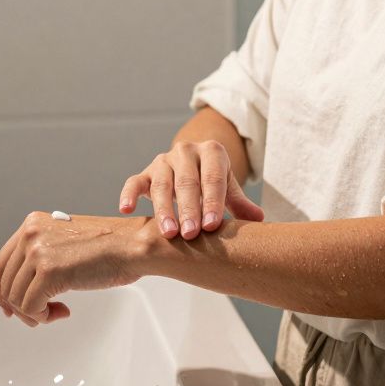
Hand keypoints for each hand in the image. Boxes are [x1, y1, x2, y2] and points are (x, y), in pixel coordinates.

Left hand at [0, 212, 146, 326]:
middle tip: (38, 316)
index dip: (3, 291)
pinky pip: (31, 306)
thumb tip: (22, 286)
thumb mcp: (65, 241)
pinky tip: (63, 311)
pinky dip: (43, 316)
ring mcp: (38, 251)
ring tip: (54, 312)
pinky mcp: (49, 272)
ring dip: (34, 313)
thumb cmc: (110, 247)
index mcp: (32, 224)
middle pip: (5, 283)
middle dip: (19, 307)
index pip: (2, 264)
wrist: (133, 246)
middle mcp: (31, 234)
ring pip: (16, 298)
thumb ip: (41, 255)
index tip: (11, 307)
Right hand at [117, 140, 264, 240]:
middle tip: (191, 234)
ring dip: (164, 209)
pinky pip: (134, 182)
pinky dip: (129, 194)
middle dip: (189, 209)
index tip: (212, 225)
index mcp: (211, 152)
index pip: (213, 178)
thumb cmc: (213, 181)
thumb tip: (259, 220)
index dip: (212, 201)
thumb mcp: (228, 186)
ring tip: (168, 233)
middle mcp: (186, 152)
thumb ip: (240, 203)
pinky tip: (125, 210)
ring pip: (161, 184)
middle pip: (187, 182)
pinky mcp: (145, 172)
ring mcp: (163, 161)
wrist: (192, 162)